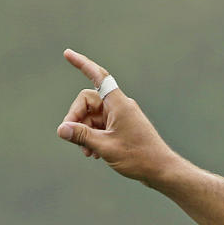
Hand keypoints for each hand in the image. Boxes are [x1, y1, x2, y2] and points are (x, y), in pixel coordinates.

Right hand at [57, 49, 179, 183]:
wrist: (162, 170)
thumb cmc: (139, 157)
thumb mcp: (105, 147)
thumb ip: (81, 136)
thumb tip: (61, 129)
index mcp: (119, 104)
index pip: (98, 77)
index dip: (82, 64)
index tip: (67, 54)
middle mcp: (121, 107)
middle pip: (88, 102)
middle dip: (76, 118)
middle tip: (71, 137)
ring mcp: (122, 117)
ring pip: (93, 117)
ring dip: (85, 132)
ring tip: (87, 152)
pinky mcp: (123, 128)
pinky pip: (102, 126)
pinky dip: (94, 136)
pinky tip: (93, 153)